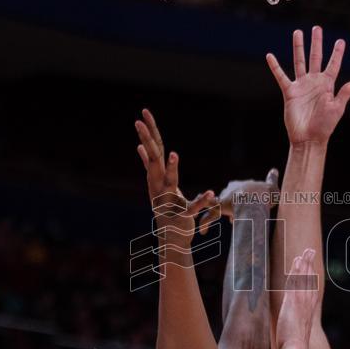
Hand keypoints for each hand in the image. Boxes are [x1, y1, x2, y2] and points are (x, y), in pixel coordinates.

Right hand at [136, 109, 214, 237]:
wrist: (171, 236)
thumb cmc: (166, 206)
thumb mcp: (156, 183)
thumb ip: (148, 165)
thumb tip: (140, 147)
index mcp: (155, 177)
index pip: (152, 149)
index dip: (148, 131)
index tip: (143, 112)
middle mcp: (158, 186)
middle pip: (153, 160)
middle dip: (147, 141)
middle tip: (139, 123)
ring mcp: (169, 200)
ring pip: (170, 183)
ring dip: (172, 169)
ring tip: (174, 154)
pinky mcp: (182, 215)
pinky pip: (192, 207)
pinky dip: (202, 201)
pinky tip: (210, 193)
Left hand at [198, 167, 279, 234]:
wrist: (259, 197)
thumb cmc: (266, 194)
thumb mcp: (272, 185)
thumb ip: (272, 179)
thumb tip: (274, 170)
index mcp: (242, 185)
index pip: (237, 192)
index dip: (239, 200)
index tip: (243, 209)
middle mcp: (231, 190)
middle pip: (226, 200)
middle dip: (229, 209)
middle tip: (233, 220)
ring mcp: (224, 198)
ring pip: (214, 207)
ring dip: (212, 216)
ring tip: (208, 227)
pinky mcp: (221, 208)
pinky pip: (209, 216)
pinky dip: (205, 223)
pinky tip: (203, 232)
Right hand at [267, 26, 349, 145]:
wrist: (308, 138)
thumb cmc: (325, 125)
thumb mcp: (337, 107)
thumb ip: (346, 92)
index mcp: (328, 85)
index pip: (333, 64)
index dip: (337, 53)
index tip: (340, 41)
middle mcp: (314, 82)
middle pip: (315, 57)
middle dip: (316, 43)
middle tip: (317, 28)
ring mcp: (301, 86)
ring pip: (299, 62)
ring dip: (298, 47)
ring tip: (297, 33)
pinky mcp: (289, 92)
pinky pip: (281, 76)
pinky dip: (275, 67)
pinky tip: (270, 56)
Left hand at [276, 248, 319, 348]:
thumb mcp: (296, 337)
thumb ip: (295, 330)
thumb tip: (292, 335)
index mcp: (308, 313)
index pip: (311, 291)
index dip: (311, 278)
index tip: (311, 268)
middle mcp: (307, 305)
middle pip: (310, 281)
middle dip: (310, 266)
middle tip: (311, 252)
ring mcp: (302, 302)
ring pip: (304, 279)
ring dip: (305, 264)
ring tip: (305, 252)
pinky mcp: (294, 302)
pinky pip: (296, 282)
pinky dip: (297, 271)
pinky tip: (297, 261)